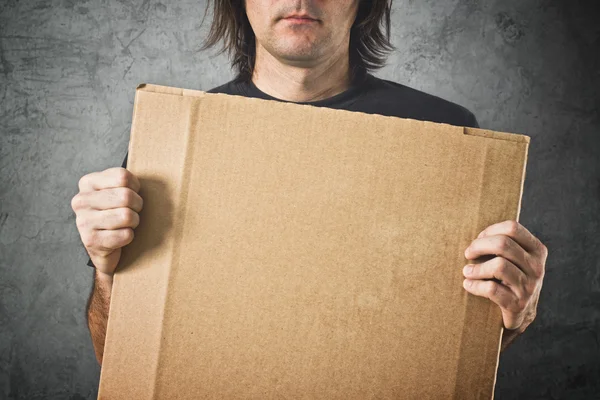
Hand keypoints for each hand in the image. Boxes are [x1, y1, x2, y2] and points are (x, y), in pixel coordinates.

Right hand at [71, 167, 142, 276]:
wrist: (104, 246)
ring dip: (134, 222)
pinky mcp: (91, 241)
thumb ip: (126, 181)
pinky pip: (125, 235)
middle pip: (126, 196)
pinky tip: (121, 236)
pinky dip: (129, 236)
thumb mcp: (117, 190)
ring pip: (126, 216)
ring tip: (127, 224)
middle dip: (137, 206)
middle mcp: (81, 200)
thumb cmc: (116, 212)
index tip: (133, 194)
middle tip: (133, 211)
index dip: (136, 187)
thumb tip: (153, 168)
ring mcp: (83, 221)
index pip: (123, 177)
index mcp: (88, 182)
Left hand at [462, 220, 547, 335]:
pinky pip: (492, 289)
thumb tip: (477, 236)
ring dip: (476, 268)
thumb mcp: (514, 259)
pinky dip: (475, 286)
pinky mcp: (518, 305)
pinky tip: (468, 285)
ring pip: (498, 266)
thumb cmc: (509, 279)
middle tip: (468, 254)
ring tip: (466, 272)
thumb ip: (503, 244)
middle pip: (503, 244)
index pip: (512, 228)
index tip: (478, 240)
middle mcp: (537, 267)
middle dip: (479, 246)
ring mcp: (529, 287)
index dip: (489, 231)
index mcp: (537, 250)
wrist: (519, 315)